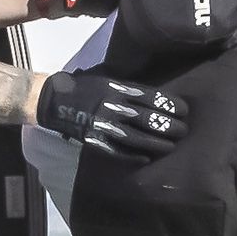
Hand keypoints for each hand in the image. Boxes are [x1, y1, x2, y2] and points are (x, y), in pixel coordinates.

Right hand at [35, 68, 186, 160]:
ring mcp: (104, 125)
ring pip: (137, 138)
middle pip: (148, 119)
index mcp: (117, 88)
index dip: (170, 106)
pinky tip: (147, 158)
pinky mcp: (94, 140)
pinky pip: (117, 151)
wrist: (51, 98)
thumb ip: (128, 84)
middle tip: (183, 131)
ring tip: (172, 146)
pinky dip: (133, 156)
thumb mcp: (106, 77)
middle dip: (169, 126)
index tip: (185, 110)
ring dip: (157, 143)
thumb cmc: (82, 85)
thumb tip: (153, 90)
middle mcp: (113, 106)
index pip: (151, 97)